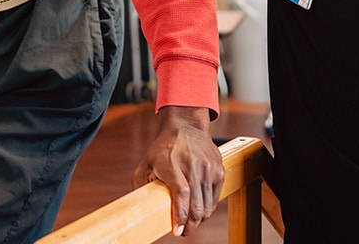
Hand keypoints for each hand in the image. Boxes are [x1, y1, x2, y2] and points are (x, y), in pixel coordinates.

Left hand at [132, 105, 224, 235]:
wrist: (187, 127)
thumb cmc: (164, 148)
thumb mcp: (146, 162)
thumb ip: (141, 184)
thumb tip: (139, 207)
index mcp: (171, 163)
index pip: (181, 193)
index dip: (180, 215)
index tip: (177, 231)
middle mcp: (192, 165)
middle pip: (196, 205)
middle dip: (190, 225)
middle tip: (183, 231)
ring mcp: (208, 168)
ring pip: (207, 206)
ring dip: (199, 219)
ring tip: (190, 221)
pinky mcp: (219, 170)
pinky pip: (215, 198)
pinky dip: (208, 208)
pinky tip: (199, 209)